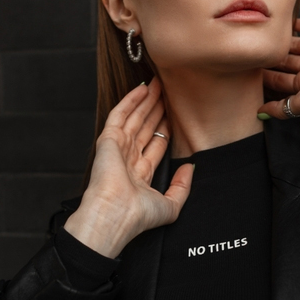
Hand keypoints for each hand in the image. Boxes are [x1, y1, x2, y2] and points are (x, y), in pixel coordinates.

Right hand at [64, 77, 192, 257]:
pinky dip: (131, 100)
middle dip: (157, 109)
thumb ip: (182, 187)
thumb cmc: (137, 216)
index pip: (156, 144)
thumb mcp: (170, 205)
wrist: (115, 216)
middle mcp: (128, 159)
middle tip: (169, 92)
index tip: (176, 114)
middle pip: (146, 127)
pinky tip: (143, 88)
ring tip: (159, 84)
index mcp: (140, 174)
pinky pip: (120, 114)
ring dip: (147, 100)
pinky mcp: (108, 139)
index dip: (166, 127)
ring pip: (135, 117)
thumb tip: (190, 167)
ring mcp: (117, 147)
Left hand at [259, 17, 299, 118]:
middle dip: (274, 59)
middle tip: (256, 51)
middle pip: (290, 63)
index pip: (284, 82)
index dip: (268, 77)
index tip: (252, 71)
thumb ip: (284, 109)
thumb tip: (262, 114)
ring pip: (299, 45)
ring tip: (268, 36)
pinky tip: (289, 22)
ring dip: (285, 42)